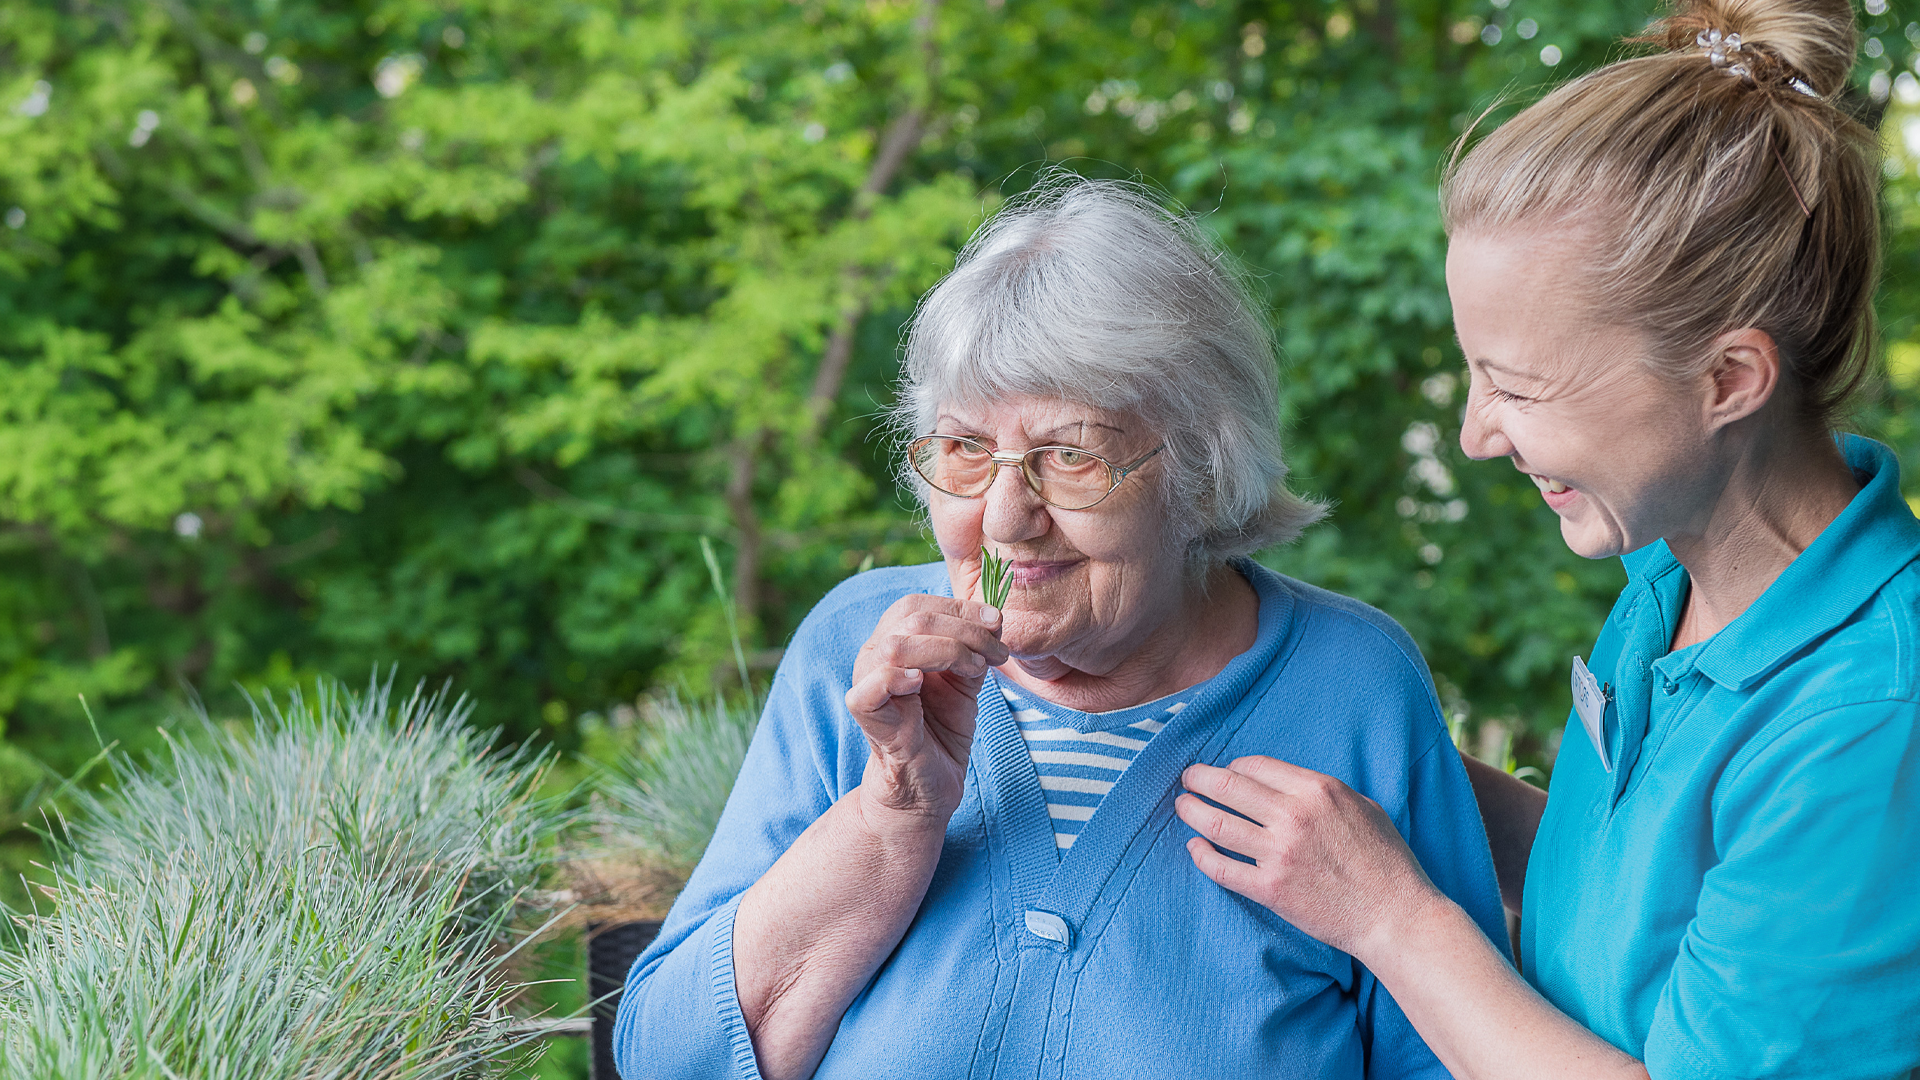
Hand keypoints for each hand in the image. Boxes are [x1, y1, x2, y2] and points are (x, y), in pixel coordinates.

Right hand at [846, 595, 1007, 823]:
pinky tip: (926, 682)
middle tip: (996, 653)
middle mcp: (874, 656)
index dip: (960, 608)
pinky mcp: (866, 715)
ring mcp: (867, 683)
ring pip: (897, 646)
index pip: (918, 605)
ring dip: (947, 650)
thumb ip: (972, 647)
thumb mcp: (965, 679)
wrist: (929, 784)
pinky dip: (901, 677)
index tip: (998, 623)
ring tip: (976, 669)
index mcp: (893, 641)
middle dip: (965, 629)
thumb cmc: (943, 729)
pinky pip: (873, 685)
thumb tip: (994, 619)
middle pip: (912, 618)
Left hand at [1175, 756, 1441, 958]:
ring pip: (1216, 824)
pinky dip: (1201, 855)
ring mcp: (1279, 853)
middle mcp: (1293, 816)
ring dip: (1191, 811)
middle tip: (1187, 778)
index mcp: (1317, 790)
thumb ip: (1322, 791)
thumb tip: (1286, 784)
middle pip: (1228, 787)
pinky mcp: (1270, 889)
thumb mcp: (1362, 806)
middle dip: (1200, 778)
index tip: (1225, 772)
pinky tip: (1194, 847)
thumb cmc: (1386, 861)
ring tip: (1181, 805)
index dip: (1233, 767)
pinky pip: (1221, 868)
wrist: (1395, 916)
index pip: (1255, 766)